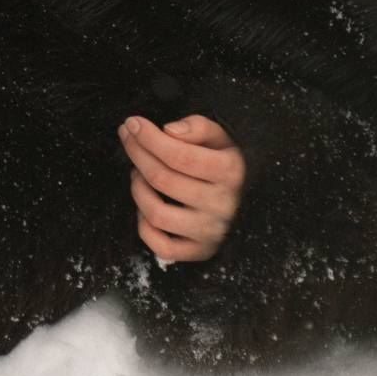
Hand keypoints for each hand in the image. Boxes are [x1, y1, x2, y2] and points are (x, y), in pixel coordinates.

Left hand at [120, 115, 244, 263]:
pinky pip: (163, 247)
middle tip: (127, 137)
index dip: (148, 138)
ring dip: (138, 188)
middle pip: (163, 179)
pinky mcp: (201, 251)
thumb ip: (198, 127)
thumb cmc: (226, 162)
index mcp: (231, 172)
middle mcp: (222, 204)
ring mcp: (212, 232)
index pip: (178, 155)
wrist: (249, 199)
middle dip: (137, 153)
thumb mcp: (222, 137)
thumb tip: (169, 131)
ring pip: (158, 214)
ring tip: (138, 172)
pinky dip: (144, 227)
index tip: (132, 123)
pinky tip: (145, 206)